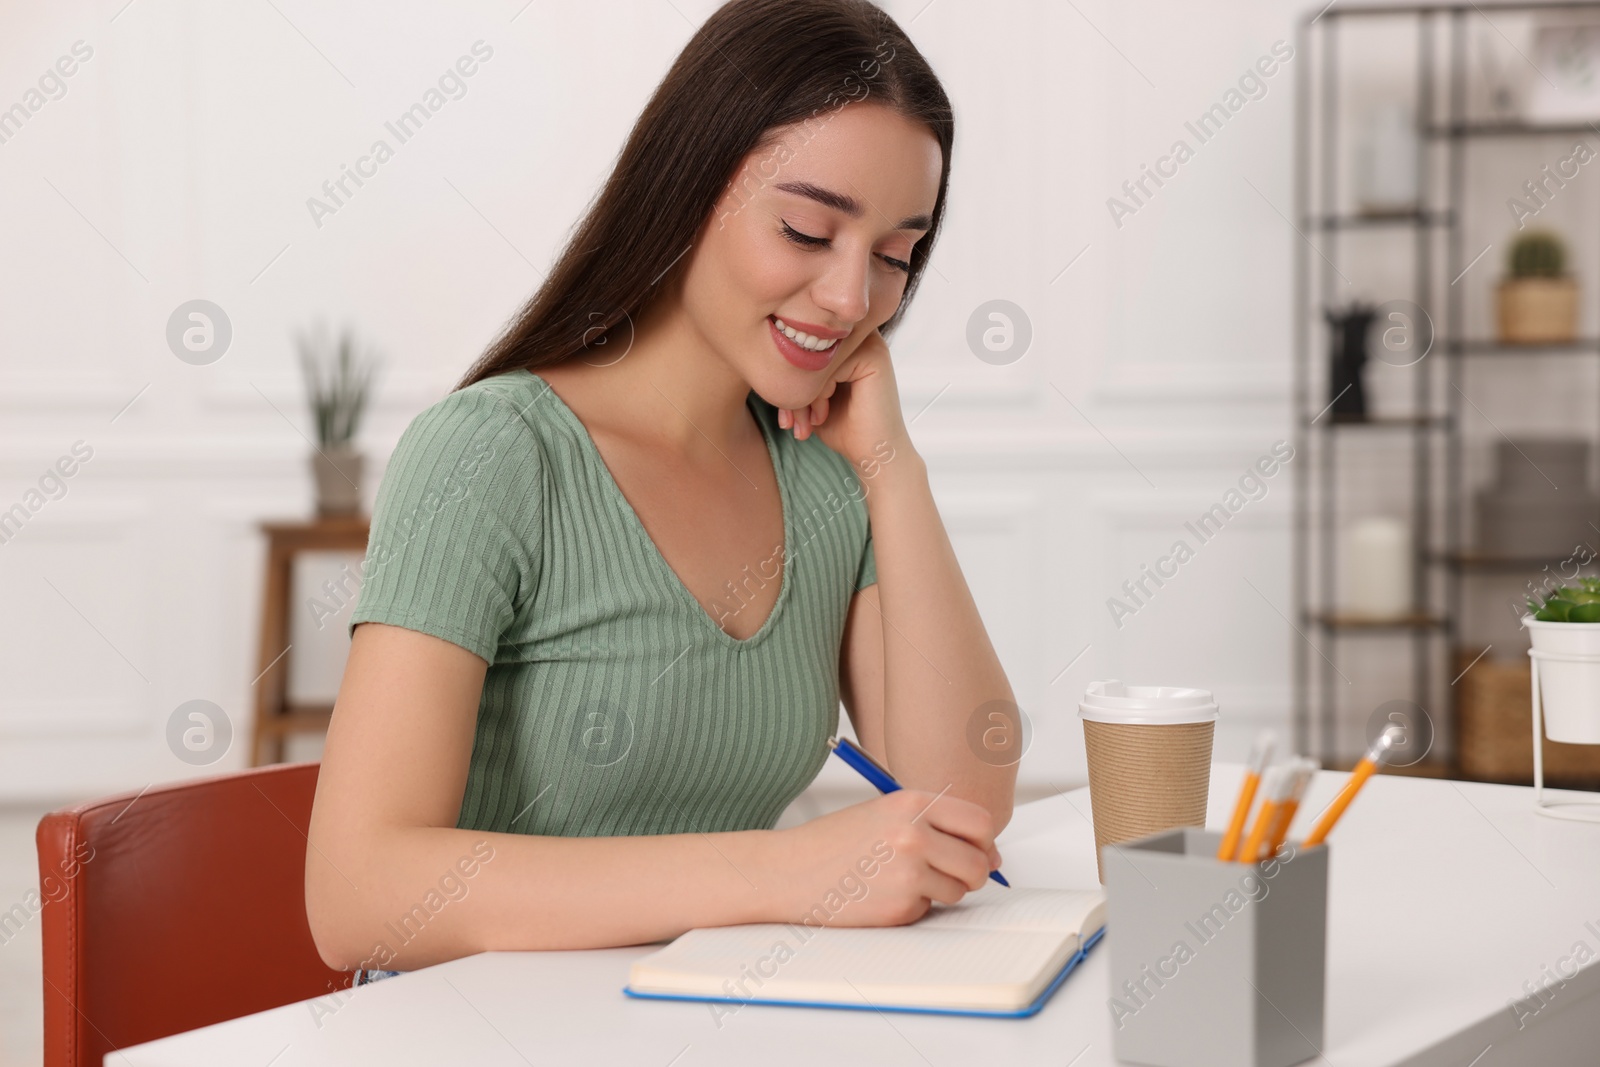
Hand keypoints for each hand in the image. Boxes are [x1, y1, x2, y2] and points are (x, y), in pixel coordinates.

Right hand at [762, 789, 1001, 927]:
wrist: (788, 871)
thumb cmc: (833, 842)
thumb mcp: (885, 813)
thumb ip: (934, 824)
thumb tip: (988, 854)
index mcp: (912, 803)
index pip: (980, 822)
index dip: (984, 840)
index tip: (977, 848)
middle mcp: (914, 835)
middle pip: (978, 862)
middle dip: (971, 873)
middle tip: (948, 873)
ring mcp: (908, 873)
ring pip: (957, 890)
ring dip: (939, 891)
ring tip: (900, 879)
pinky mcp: (899, 906)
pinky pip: (928, 909)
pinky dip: (912, 906)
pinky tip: (881, 893)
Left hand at [777, 328, 910, 465]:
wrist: (874, 455)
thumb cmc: (842, 427)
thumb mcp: (810, 396)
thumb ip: (795, 372)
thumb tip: (761, 354)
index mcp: (843, 340)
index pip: (801, 345)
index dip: (786, 377)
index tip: (783, 414)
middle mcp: (858, 334)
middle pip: (806, 350)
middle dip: (790, 387)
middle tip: (788, 422)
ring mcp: (868, 342)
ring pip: (814, 358)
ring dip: (801, 395)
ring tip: (804, 423)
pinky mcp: (873, 356)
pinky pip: (827, 367)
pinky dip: (817, 395)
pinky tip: (821, 417)